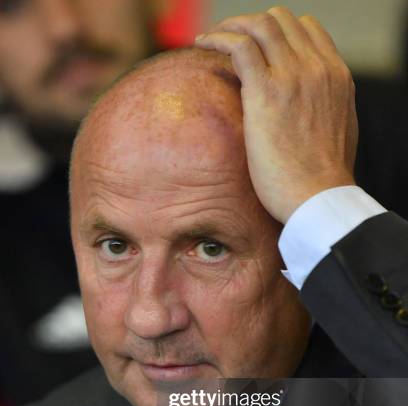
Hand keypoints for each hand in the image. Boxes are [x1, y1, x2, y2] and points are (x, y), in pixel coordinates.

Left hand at [195, 6, 357, 223]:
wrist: (319, 198)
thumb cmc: (322, 181)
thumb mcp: (337, 134)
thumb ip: (324, 111)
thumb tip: (311, 112)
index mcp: (336, 76)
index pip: (307, 29)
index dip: (278, 32)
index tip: (257, 48)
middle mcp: (318, 68)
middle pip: (282, 20)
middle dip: (251, 25)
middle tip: (229, 44)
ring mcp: (294, 76)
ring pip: (260, 25)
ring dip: (231, 27)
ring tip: (210, 41)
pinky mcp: (267, 92)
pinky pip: (239, 45)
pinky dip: (218, 38)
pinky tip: (202, 46)